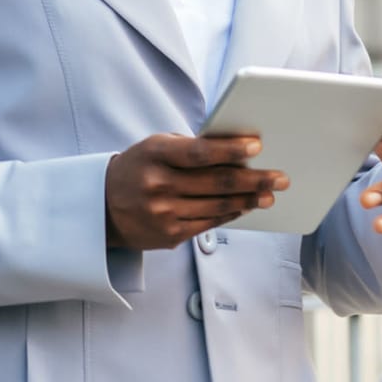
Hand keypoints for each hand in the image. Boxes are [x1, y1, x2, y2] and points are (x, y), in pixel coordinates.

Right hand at [104, 134, 287, 250]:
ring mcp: (164, 214)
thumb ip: (190, 148)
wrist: (101, 206)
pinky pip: (209, 223)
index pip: (200, 152)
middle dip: (254, 180)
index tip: (256, 146)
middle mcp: (158, 185)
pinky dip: (230, 213)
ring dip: (248, 200)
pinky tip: (245, 206)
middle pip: (216, 183)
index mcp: (155, 155)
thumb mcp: (155, 147)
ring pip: (217, 206)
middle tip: (279, 178)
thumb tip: (236, 151)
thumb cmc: (138, 168)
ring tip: (269, 194)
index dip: (230, 150)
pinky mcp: (169, 235)